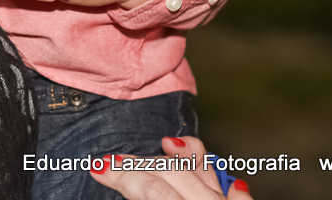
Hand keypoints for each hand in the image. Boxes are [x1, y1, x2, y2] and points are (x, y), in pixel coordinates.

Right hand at [91, 136, 252, 199]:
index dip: (123, 175)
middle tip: (109, 160)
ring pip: (203, 173)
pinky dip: (218, 174)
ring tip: (163, 142)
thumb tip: (129, 187)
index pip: (151, 188)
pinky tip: (208, 162)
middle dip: (137, 165)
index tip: (98, 168)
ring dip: (180, 157)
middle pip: (171, 174)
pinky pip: (233, 189)